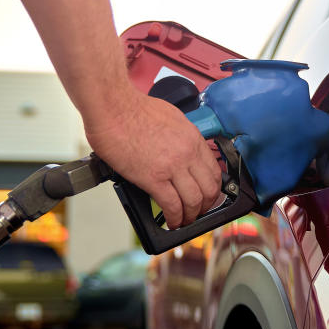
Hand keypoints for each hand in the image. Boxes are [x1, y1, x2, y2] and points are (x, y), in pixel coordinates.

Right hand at [85, 91, 221, 228]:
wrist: (114, 107)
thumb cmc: (133, 108)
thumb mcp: (171, 118)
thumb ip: (181, 137)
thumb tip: (180, 151)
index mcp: (192, 138)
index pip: (214, 170)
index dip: (213, 189)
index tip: (207, 196)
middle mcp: (187, 153)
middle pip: (209, 189)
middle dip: (206, 206)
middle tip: (198, 212)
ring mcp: (172, 166)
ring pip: (194, 201)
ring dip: (190, 216)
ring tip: (183, 221)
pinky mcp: (153, 178)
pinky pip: (172, 205)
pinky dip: (174, 218)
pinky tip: (170, 221)